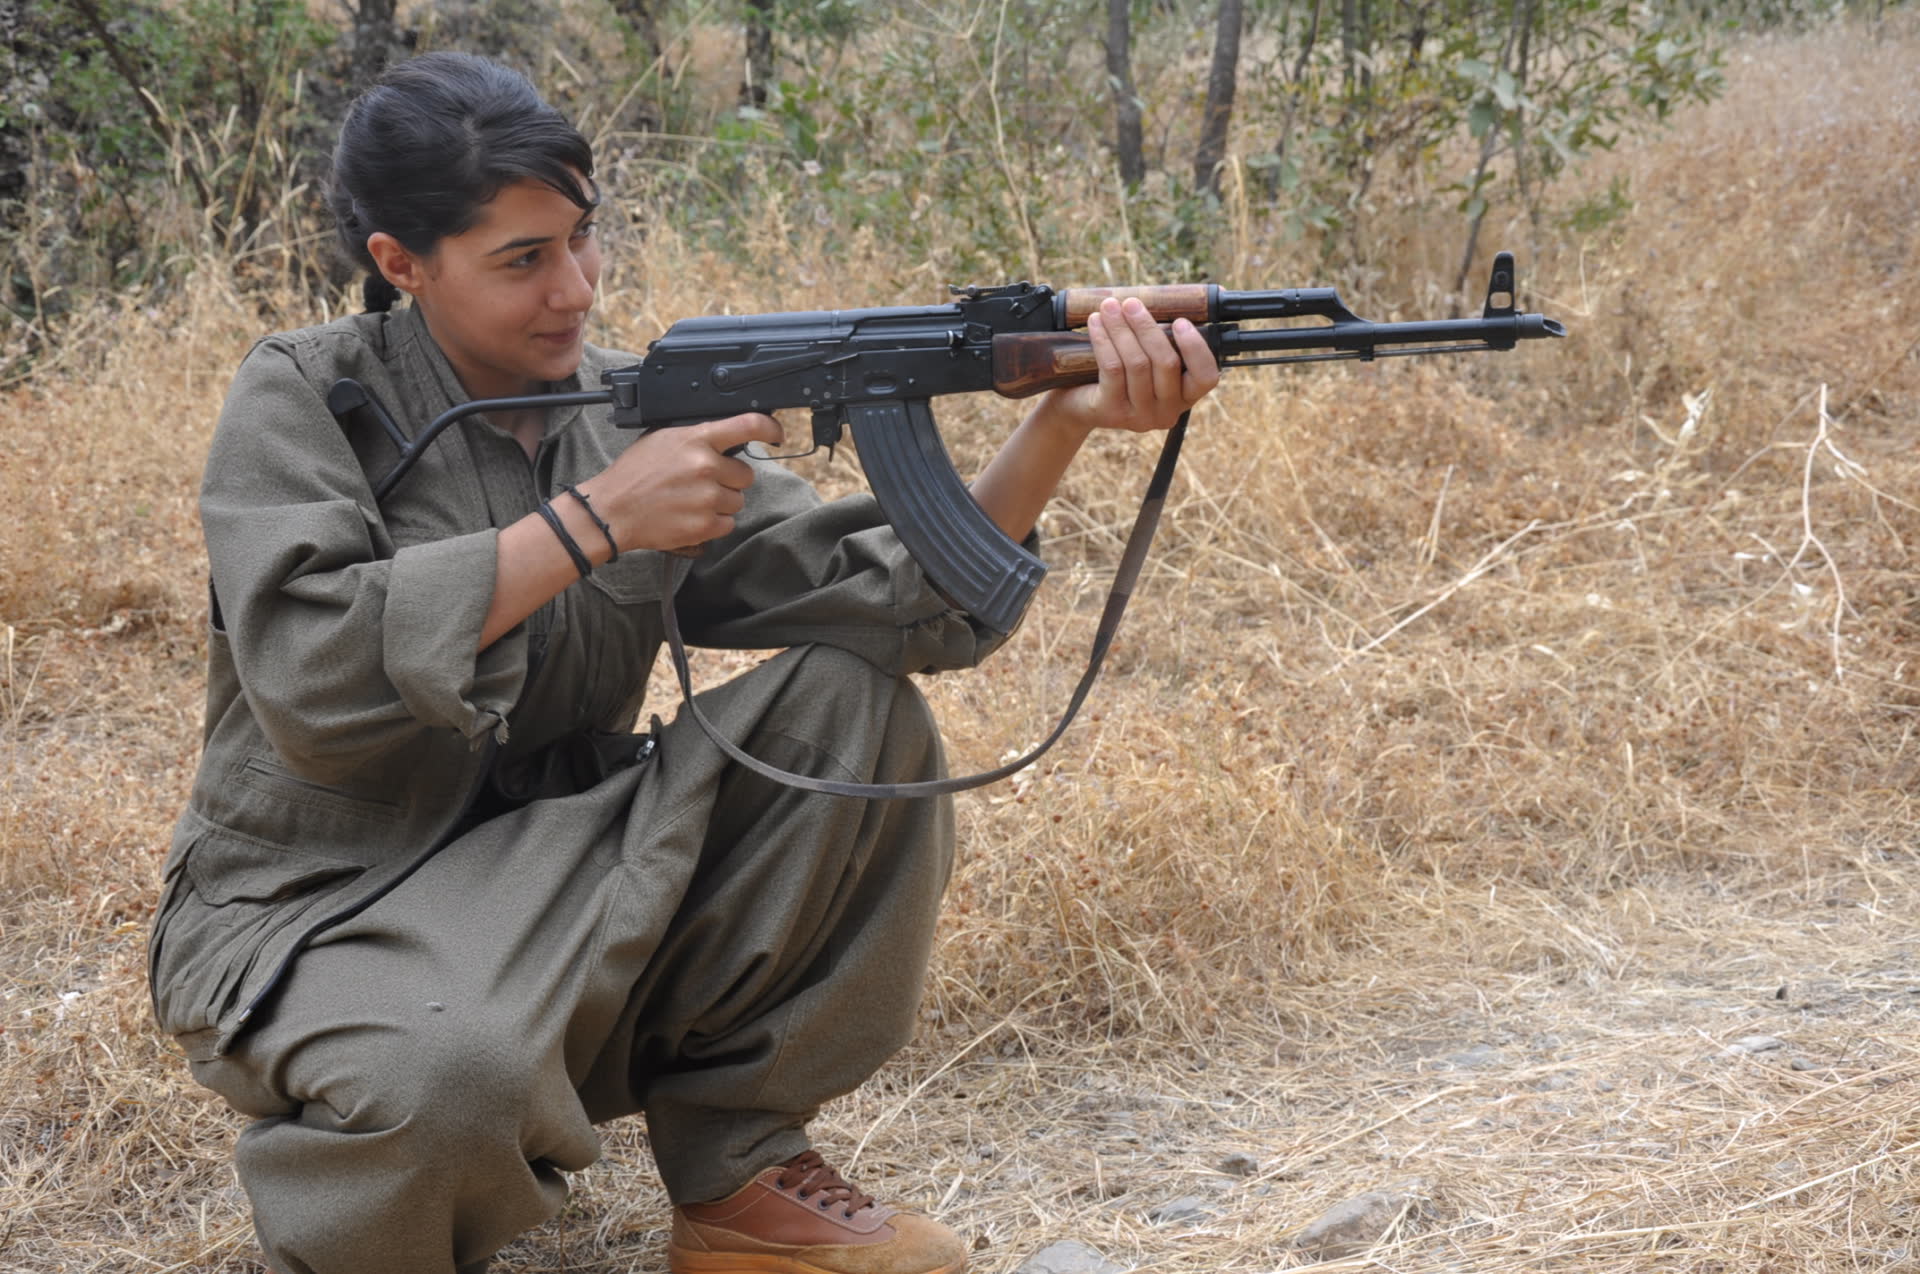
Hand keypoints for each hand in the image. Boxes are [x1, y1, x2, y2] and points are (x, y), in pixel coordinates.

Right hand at [578, 412, 783, 553]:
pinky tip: (690, 516)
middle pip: (746, 474)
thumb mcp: (664, 439)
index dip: (769, 428)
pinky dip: (713, 523)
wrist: (612, 510)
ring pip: (738, 501)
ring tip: (691, 500)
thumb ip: (698, 437)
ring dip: (721, 503)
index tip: (776, 433)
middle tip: (702, 482)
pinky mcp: (704, 525)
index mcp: (696, 439)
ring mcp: (707, 498)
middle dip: (729, 479)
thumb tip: (727, 437)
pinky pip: (728, 524)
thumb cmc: (635, 473)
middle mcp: (706, 466)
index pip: (747, 425)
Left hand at [1039, 296, 1220, 436]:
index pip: (1206, 377)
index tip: (1180, 320)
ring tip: (1109, 307)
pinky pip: (1112, 369)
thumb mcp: (1150, 358)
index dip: (1196, 348)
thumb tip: (1206, 294)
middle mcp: (1168, 411)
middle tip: (1131, 303)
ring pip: (1137, 364)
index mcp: (1186, 396)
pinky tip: (1096, 323)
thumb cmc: (1123, 373)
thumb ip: (1167, 335)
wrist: (1080, 404)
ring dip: (1121, 329)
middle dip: (1147, 327)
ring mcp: (1140, 416)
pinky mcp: (1112, 412)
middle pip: (1166, 363)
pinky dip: (1104, 341)